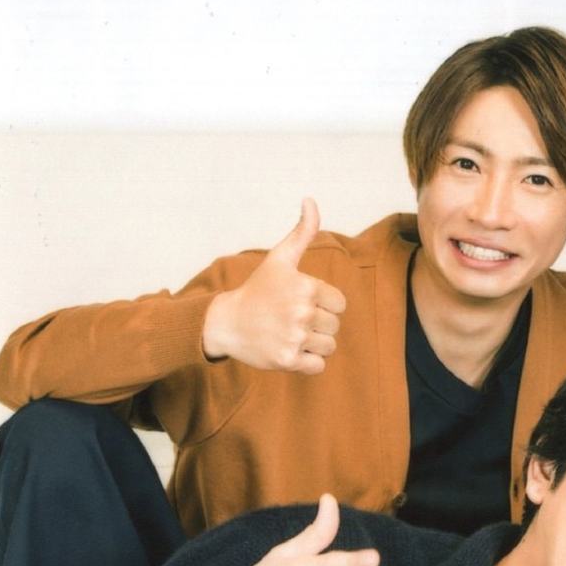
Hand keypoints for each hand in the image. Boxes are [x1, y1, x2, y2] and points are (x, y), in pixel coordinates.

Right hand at [201, 198, 346, 372]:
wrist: (226, 322)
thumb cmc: (258, 289)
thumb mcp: (280, 259)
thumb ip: (302, 232)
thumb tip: (310, 199)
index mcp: (306, 287)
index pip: (340, 304)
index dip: (324, 304)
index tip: (302, 302)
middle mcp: (301, 312)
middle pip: (334, 326)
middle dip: (318, 324)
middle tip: (292, 319)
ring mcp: (294, 337)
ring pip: (329, 347)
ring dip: (314, 344)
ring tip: (290, 334)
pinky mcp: (287, 360)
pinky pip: (318, 366)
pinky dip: (307, 362)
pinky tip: (289, 349)